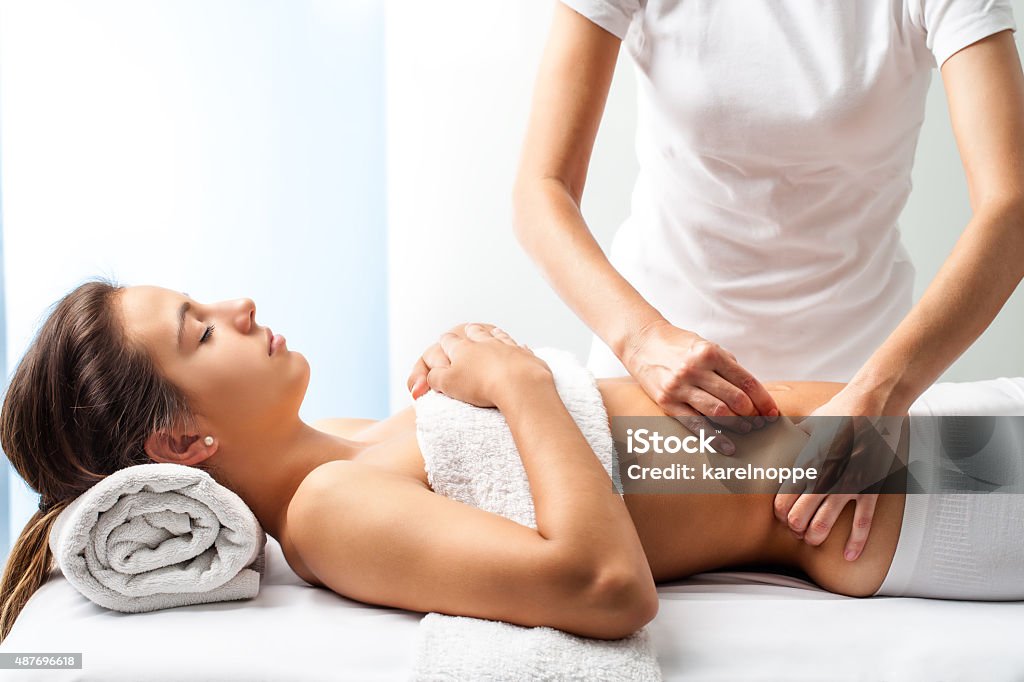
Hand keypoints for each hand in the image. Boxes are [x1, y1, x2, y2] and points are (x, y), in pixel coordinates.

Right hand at [406, 323, 548, 407]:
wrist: (519, 384)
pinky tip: (519, 347)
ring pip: (497, 335)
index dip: (445, 340)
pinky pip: (519, 347)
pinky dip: (517, 347)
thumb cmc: (481, 385)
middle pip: (474, 332)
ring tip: (491, 331)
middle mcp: (484, 342)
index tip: (444, 339)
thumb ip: (435, 378)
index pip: (449, 340)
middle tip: (468, 330)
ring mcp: (506, 346)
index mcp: (462, 349)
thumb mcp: (448, 384)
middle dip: (469, 331)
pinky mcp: (524, 356)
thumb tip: (432, 375)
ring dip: (492, 333)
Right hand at [622, 319, 779, 455]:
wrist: (642, 342)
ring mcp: (679, 386)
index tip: (773, 413)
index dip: (764, 401)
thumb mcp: (706, 346)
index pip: (747, 382)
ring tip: (748, 429)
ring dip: (738, 425)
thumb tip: (753, 394)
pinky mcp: (667, 402)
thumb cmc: (679, 345)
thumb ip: (728, 367)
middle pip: (736, 399)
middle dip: (753, 414)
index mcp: (710, 353)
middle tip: (761, 422)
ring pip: (719, 413)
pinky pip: (695, 424)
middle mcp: (695, 369)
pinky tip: (727, 446)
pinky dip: (714, 437)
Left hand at [773, 385, 908, 560]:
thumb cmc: (839, 411)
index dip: (779, 512)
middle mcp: (825, 476)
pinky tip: (848, 556)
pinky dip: (856, 543)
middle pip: (799, 516)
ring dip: (815, 536)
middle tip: (796, 529)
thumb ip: (791, 438)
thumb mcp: (808, 424)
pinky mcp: (871, 489)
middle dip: (794, 527)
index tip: (780, 514)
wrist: (875, 404)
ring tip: (812, 539)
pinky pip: (862, 523)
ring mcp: (849, 485)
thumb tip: (773, 438)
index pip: (784, 497)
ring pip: (825, 523)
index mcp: (807, 461)